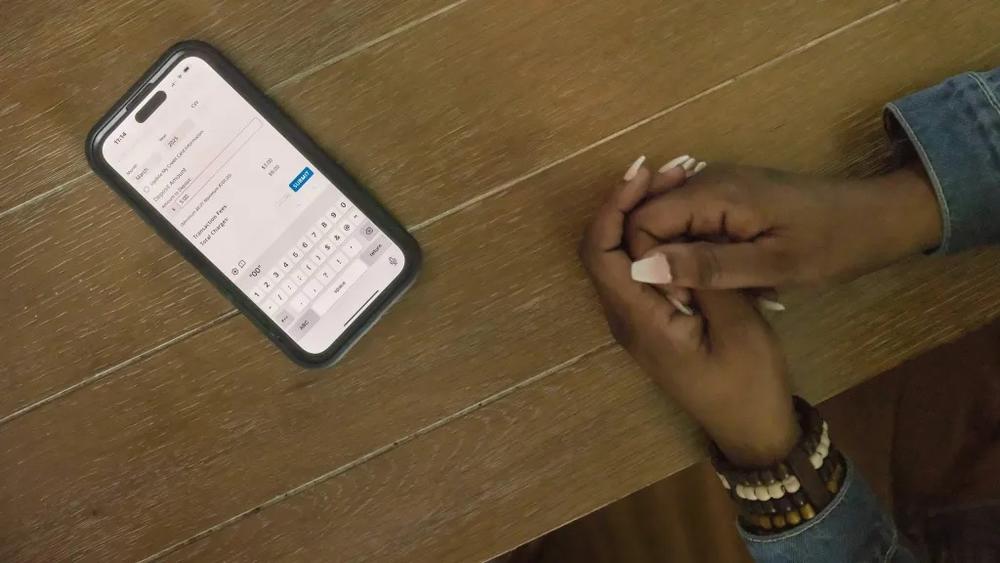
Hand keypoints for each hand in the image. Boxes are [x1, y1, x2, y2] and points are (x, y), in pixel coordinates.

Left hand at [579, 158, 799, 466]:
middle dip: (625, 204)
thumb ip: (705, 282)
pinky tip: (680, 215)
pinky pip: (636, 268)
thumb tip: (672, 241)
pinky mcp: (651, 318)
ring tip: (674, 182)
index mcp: (639, 322)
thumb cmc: (749, 383)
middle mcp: (625, 318)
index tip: (644, 175)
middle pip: (602, 250)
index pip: (601, 254)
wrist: (752, 429)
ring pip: (618, 256)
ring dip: (638, 216)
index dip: (614, 208)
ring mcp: (635, 319)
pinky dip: (651, 236)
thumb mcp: (740, 330)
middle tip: (665, 170)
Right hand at [625, 162, 941, 288]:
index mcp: (714, 192)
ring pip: (669, 224)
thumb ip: (706, 266)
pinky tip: (724, 276)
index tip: (678, 297)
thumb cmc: (831, 244)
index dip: (647, 261)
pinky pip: (691, 223)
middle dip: (660, 261)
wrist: (878, 218)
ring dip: (680, 260)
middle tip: (695, 300)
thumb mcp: (772, 266)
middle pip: (650, 219)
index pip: (641, 221)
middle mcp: (707, 179)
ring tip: (713, 291)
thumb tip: (643, 269)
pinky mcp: (727, 195)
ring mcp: (717, 185)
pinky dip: (697, 252)